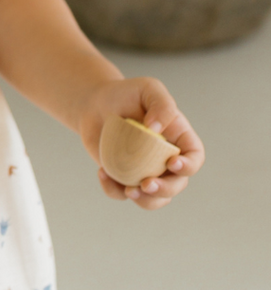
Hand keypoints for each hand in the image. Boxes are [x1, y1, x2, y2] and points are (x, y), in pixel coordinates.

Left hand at [76, 77, 204, 209]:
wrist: (95, 104)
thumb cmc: (126, 94)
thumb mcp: (148, 88)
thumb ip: (161, 105)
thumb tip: (156, 129)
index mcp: (178, 140)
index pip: (194, 158)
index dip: (189, 166)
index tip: (171, 163)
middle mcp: (165, 160)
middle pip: (177, 185)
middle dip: (165, 190)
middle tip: (145, 184)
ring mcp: (145, 171)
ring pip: (154, 199)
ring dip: (146, 201)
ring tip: (128, 191)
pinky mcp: (122, 177)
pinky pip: (122, 194)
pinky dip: (113, 190)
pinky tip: (102, 173)